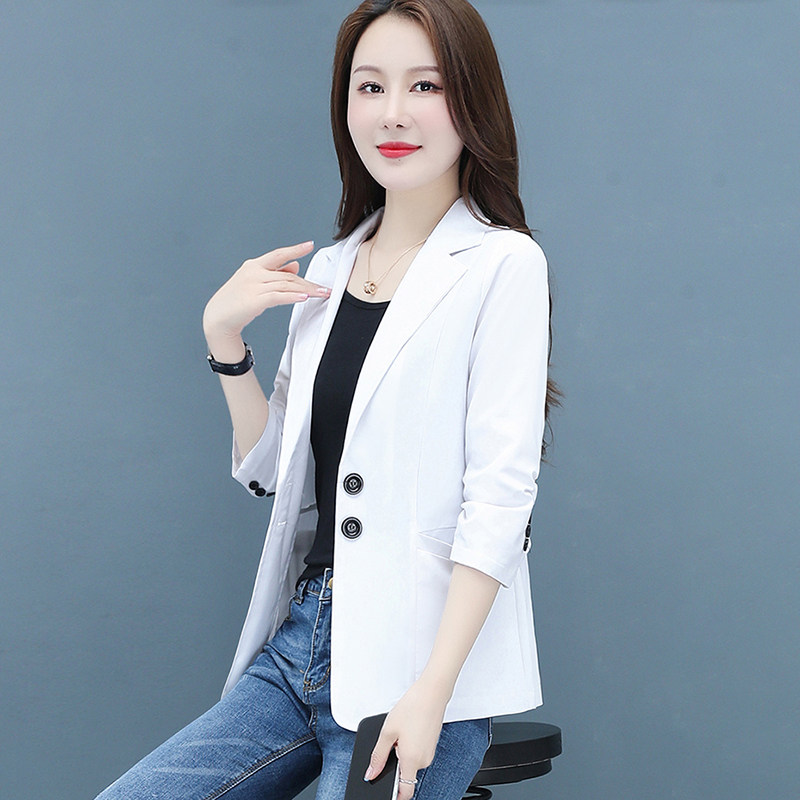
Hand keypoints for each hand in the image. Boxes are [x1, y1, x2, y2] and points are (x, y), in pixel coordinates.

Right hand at [202, 240, 330, 346]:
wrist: (218, 318)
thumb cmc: (237, 301)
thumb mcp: (255, 284)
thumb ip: (275, 274)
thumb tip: (296, 266)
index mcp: (254, 265)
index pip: (278, 255)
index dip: (295, 249)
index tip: (310, 245)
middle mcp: (254, 272)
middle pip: (288, 275)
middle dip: (309, 283)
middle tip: (326, 289)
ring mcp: (253, 286)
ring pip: (286, 285)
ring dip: (307, 291)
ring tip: (322, 294)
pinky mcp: (254, 300)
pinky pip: (278, 297)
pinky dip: (292, 297)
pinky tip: (304, 298)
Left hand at [363, 678, 450, 799]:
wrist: (432, 693)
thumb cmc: (412, 708)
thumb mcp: (387, 731)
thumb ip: (378, 756)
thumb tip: (371, 774)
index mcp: (412, 760)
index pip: (405, 792)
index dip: (394, 796)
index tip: (384, 792)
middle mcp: (423, 760)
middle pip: (405, 774)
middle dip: (395, 763)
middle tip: (390, 743)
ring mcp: (429, 753)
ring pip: (411, 762)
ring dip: (401, 753)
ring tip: (400, 732)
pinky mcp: (431, 745)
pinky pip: (417, 753)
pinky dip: (409, 747)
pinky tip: (407, 730)